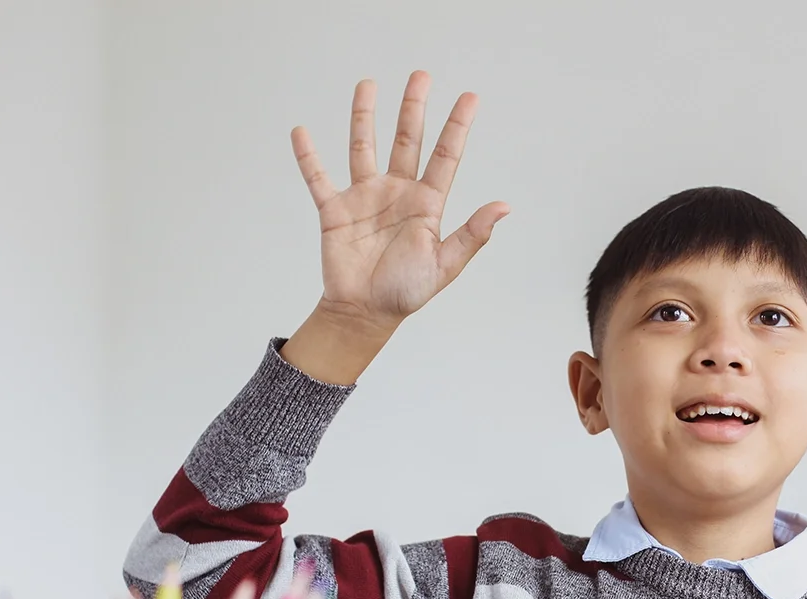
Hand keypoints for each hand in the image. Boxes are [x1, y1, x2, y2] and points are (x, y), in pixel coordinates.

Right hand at [283, 73, 508, 381]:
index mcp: (427, 204)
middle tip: (421, 75)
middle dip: (413, 108)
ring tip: (368, 85)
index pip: (445, 157)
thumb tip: (505, 206)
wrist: (365, 314)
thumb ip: (472, 234)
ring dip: (364, 117)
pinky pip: (318, 178)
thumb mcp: (445, 265)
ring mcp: (365, 198)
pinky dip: (308, 156)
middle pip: (406, 141)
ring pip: (363, 147)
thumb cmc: (406, 293)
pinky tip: (301, 131)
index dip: (457, 127)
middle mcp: (397, 193)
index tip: (470, 98)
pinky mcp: (334, 210)